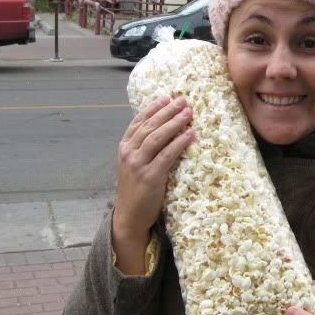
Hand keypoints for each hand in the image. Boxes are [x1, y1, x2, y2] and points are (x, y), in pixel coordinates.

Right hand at [112, 96, 194, 259]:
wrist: (130, 215)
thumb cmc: (137, 189)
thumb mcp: (135, 164)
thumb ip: (144, 148)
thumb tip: (165, 130)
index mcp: (124, 147)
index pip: (138, 122)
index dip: (153, 108)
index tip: (167, 98)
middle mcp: (129, 153)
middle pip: (150, 126)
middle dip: (167, 112)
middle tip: (183, 101)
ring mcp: (138, 164)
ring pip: (157, 137)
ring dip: (174, 123)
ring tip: (188, 113)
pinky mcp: (150, 177)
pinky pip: (166, 155)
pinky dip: (179, 143)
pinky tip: (190, 135)